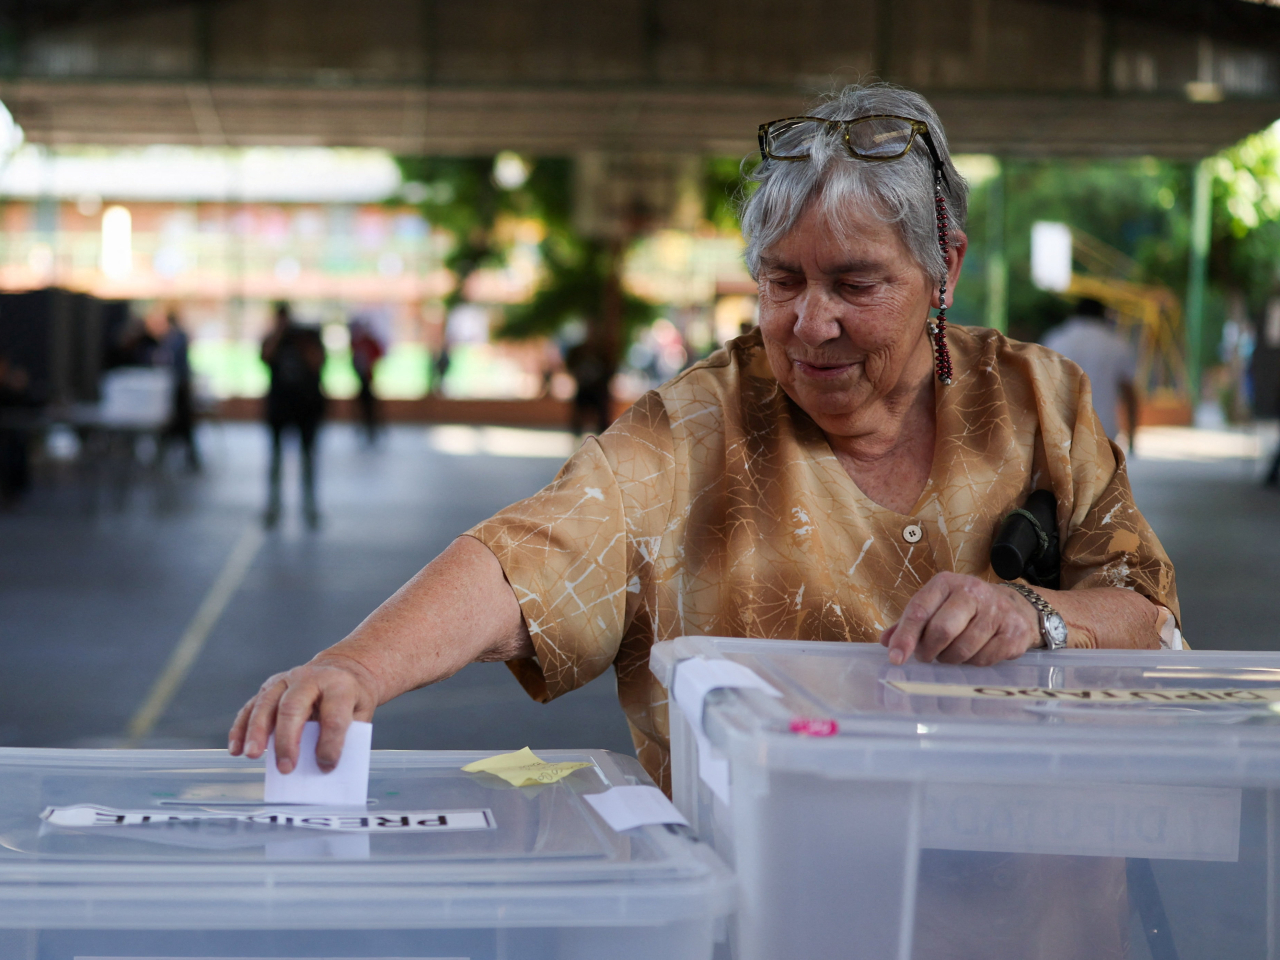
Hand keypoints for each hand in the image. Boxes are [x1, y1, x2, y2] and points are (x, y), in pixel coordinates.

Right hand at [228, 658, 378, 773]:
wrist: (342, 668)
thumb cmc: (351, 697)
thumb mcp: (361, 713)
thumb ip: (346, 737)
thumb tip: (323, 768)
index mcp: (339, 685)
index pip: (333, 715)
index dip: (329, 743)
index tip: (326, 766)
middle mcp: (309, 678)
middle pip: (292, 707)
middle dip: (286, 740)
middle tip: (286, 768)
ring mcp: (286, 679)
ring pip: (265, 704)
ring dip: (256, 732)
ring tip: (253, 755)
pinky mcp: (269, 686)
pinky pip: (251, 707)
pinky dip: (241, 728)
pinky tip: (237, 749)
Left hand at [880, 572, 1039, 666]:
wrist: (1012, 605)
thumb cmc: (963, 608)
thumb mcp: (935, 605)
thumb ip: (910, 622)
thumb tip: (886, 642)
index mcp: (946, 583)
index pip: (920, 610)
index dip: (906, 636)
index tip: (896, 658)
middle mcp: (972, 591)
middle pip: (942, 630)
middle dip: (929, 651)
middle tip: (927, 656)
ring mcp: (996, 611)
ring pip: (963, 649)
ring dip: (950, 659)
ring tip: (950, 653)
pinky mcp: (1014, 631)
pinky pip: (985, 659)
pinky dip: (973, 663)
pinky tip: (973, 654)